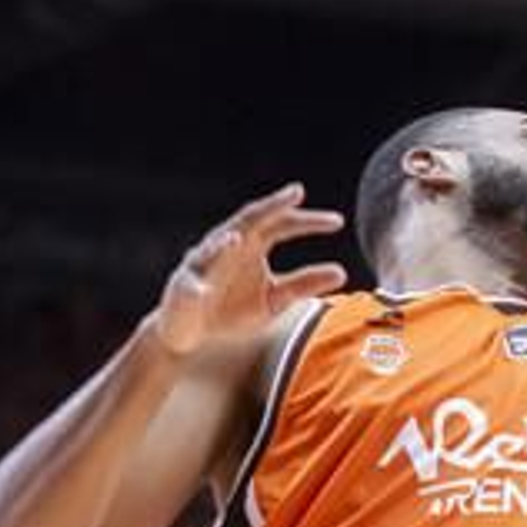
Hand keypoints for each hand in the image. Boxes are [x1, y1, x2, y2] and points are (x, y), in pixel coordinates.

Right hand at [153, 184, 346, 358]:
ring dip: (227, 239)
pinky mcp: (184, 286)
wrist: (193, 333)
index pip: (283, 225)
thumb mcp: (275, 299)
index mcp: (253, 245)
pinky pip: (193, 283)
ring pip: (217, 242)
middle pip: (252, 219)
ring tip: (239, 236)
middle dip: (271, 206)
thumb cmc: (233, 311)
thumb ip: (304, 284)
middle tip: (296, 192)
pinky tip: (208, 278)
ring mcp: (205, 262)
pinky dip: (202, 278)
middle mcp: (230, 244)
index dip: (308, 221)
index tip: (337, 222)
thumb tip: (342, 272)